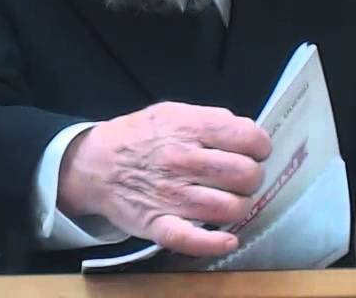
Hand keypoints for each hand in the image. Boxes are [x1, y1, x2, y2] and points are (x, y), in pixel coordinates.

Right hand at [57, 101, 271, 256]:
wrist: (94, 164)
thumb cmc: (138, 136)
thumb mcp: (173, 112)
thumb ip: (210, 119)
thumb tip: (246, 133)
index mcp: (189, 128)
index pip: (247, 137)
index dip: (260, 146)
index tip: (256, 152)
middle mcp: (184, 161)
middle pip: (245, 174)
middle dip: (252, 177)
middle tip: (242, 178)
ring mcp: (171, 195)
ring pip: (228, 208)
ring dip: (239, 206)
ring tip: (231, 201)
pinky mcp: (159, 225)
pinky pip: (192, 240)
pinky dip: (215, 243)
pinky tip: (228, 240)